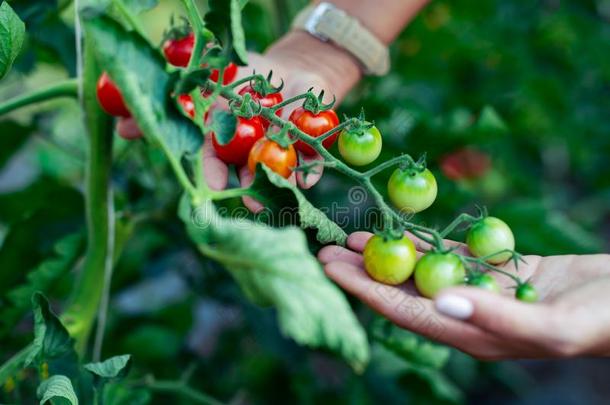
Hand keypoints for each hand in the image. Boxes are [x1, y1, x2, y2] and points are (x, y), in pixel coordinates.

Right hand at [202, 31, 360, 211]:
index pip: (215, 159)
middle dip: (252, 193)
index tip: (214, 187)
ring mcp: (280, 149)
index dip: (213, 173)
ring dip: (282, 185)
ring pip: (281, 172)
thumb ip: (213, 90)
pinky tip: (309, 181)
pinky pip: (311, 160)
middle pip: (250, 175)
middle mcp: (253, 151)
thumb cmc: (248, 74)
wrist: (288, 70)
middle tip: (253, 206)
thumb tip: (197, 91)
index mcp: (229, 138)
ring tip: (283, 193)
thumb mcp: (225, 78)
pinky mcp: (308, 144)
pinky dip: (311, 171)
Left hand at [318, 231, 609, 359]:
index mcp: (471, 335)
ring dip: (388, 254)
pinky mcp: (499, 269)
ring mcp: (481, 291)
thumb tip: (437, 303)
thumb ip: (494, 318)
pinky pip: (452, 253)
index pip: (403, 311)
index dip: (364, 290)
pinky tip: (402, 229)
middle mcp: (468, 315)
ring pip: (422, 270)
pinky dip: (425, 241)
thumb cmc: (601, 320)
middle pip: (403, 291)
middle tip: (327, 249)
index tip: (330, 269)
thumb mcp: (551, 326)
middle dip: (364, 272)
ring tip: (353, 236)